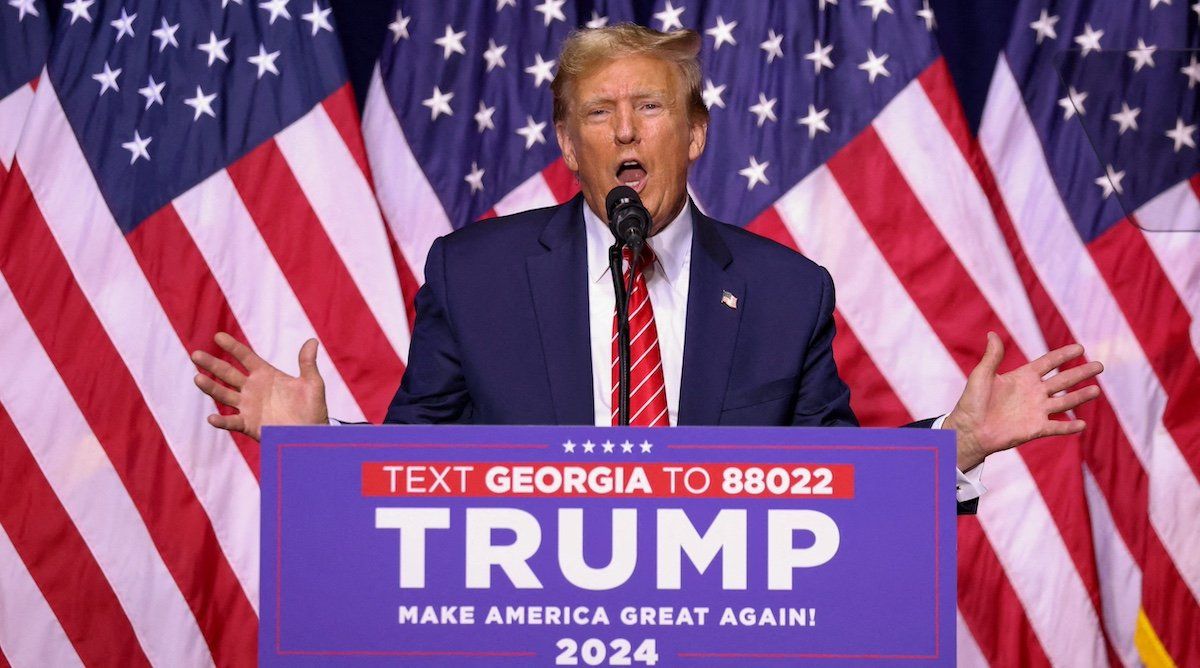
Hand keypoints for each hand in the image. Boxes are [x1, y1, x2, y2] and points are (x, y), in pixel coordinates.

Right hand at [191, 332, 328, 440]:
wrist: (311, 434)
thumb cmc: (313, 408)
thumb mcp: (312, 384)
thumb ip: (308, 363)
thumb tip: (312, 340)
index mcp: (266, 375)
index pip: (245, 357)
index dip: (232, 347)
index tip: (218, 336)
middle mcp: (253, 389)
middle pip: (228, 373)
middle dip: (212, 364)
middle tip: (195, 354)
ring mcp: (248, 406)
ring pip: (224, 395)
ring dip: (210, 387)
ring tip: (197, 378)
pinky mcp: (248, 424)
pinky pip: (232, 422)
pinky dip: (221, 421)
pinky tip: (211, 418)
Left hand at [944, 332, 1102, 470]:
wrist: (969, 429)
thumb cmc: (972, 402)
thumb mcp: (982, 375)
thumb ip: (992, 356)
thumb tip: (992, 333)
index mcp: (1022, 377)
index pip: (1048, 363)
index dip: (1063, 355)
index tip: (1080, 347)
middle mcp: (1033, 393)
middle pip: (1063, 380)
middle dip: (1081, 373)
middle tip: (1100, 365)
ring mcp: (1036, 411)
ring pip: (1065, 402)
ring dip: (1081, 397)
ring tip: (1097, 390)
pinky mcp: (1036, 429)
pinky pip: (1057, 427)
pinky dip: (1069, 427)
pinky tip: (1082, 424)